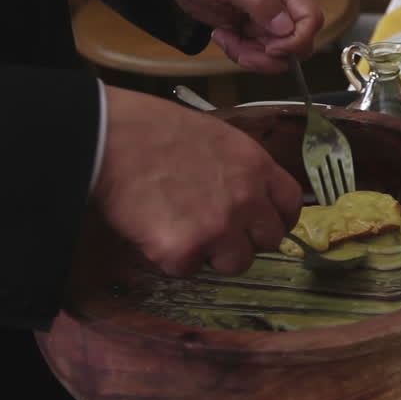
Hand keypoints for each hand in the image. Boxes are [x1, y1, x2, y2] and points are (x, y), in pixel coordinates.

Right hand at [91, 85, 303, 276]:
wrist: (109, 139)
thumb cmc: (154, 130)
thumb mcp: (215, 137)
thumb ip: (240, 169)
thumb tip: (246, 193)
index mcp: (256, 166)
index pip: (291, 205)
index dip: (276, 218)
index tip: (261, 224)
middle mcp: (246, 199)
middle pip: (268, 241)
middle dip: (245, 239)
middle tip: (214, 229)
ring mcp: (218, 228)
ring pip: (234, 263)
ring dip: (211, 253)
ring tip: (181, 229)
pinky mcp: (184, 250)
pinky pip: (187, 269)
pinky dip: (169, 257)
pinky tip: (153, 229)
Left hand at [162, 0, 323, 73]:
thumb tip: (285, 26)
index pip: (310, 17)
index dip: (299, 39)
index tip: (272, 47)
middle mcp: (277, 6)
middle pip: (297, 43)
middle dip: (271, 56)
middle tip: (244, 51)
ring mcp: (263, 21)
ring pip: (274, 55)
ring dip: (251, 56)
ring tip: (225, 39)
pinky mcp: (248, 31)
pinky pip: (254, 54)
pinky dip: (238, 53)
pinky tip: (221, 36)